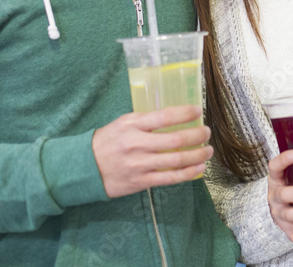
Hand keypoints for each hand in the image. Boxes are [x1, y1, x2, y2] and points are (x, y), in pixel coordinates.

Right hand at [91, 105, 212, 197]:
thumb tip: (175, 116)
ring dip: (197, 155)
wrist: (84, 168)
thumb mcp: (123, 123)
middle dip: (197, 135)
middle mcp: (137, 144)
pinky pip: (170, 178)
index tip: (198, 111)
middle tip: (206, 132)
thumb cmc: (107, 141)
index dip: (185, 113)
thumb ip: (146, 120)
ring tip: (208, 150)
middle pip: (175, 140)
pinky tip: (198, 168)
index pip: (164, 116)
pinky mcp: (141, 182)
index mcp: (132, 125)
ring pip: (176, 160)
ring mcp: (139, 165)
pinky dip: (188, 173)